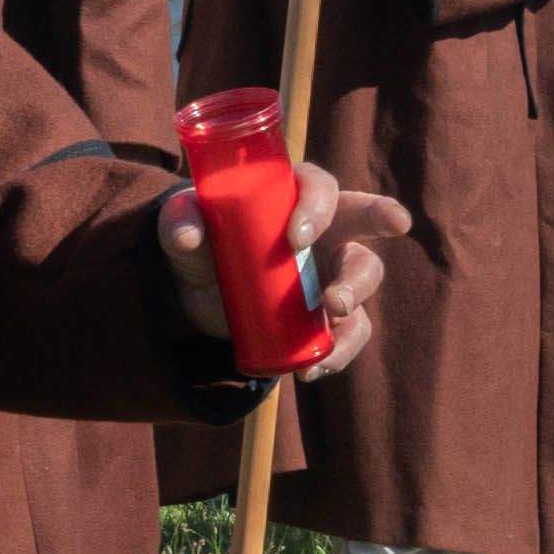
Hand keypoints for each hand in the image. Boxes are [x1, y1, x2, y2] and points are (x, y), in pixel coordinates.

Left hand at [154, 152, 406, 380]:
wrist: (197, 294)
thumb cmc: (199, 244)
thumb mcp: (181, 227)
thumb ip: (179, 221)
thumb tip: (188, 236)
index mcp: (292, 194)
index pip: (319, 186)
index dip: (318, 206)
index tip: (296, 237)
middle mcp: (324, 227)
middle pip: (362, 217)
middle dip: (374, 229)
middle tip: (342, 262)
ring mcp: (331, 270)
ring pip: (365, 274)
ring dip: (356, 294)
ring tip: (336, 314)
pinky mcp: (329, 312)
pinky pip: (353, 328)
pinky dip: (340, 350)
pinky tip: (313, 367)